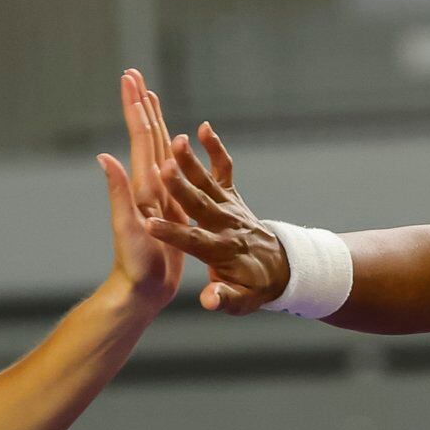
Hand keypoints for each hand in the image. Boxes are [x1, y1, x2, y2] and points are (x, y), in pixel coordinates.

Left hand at [97, 70, 185, 313]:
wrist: (141, 290)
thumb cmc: (134, 264)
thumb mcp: (126, 228)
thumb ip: (118, 193)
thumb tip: (104, 157)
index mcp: (142, 185)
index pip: (139, 137)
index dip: (135, 106)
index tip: (130, 77)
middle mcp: (148, 185)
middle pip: (146, 135)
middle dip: (140, 104)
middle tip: (134, 74)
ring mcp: (158, 195)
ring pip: (158, 149)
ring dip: (154, 121)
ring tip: (151, 97)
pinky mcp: (170, 208)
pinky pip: (173, 171)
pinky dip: (173, 152)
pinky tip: (174, 145)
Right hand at [127, 88, 289, 315]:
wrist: (279, 268)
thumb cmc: (253, 288)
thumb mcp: (240, 302)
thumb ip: (223, 299)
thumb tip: (208, 302)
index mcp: (222, 251)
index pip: (195, 241)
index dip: (173, 233)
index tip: (150, 224)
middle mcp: (226, 225)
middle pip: (201, 204)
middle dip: (181, 188)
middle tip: (164, 168)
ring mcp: (231, 207)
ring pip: (209, 182)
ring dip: (192, 161)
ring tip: (177, 139)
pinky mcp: (233, 195)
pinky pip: (225, 168)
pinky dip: (216, 148)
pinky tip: (203, 128)